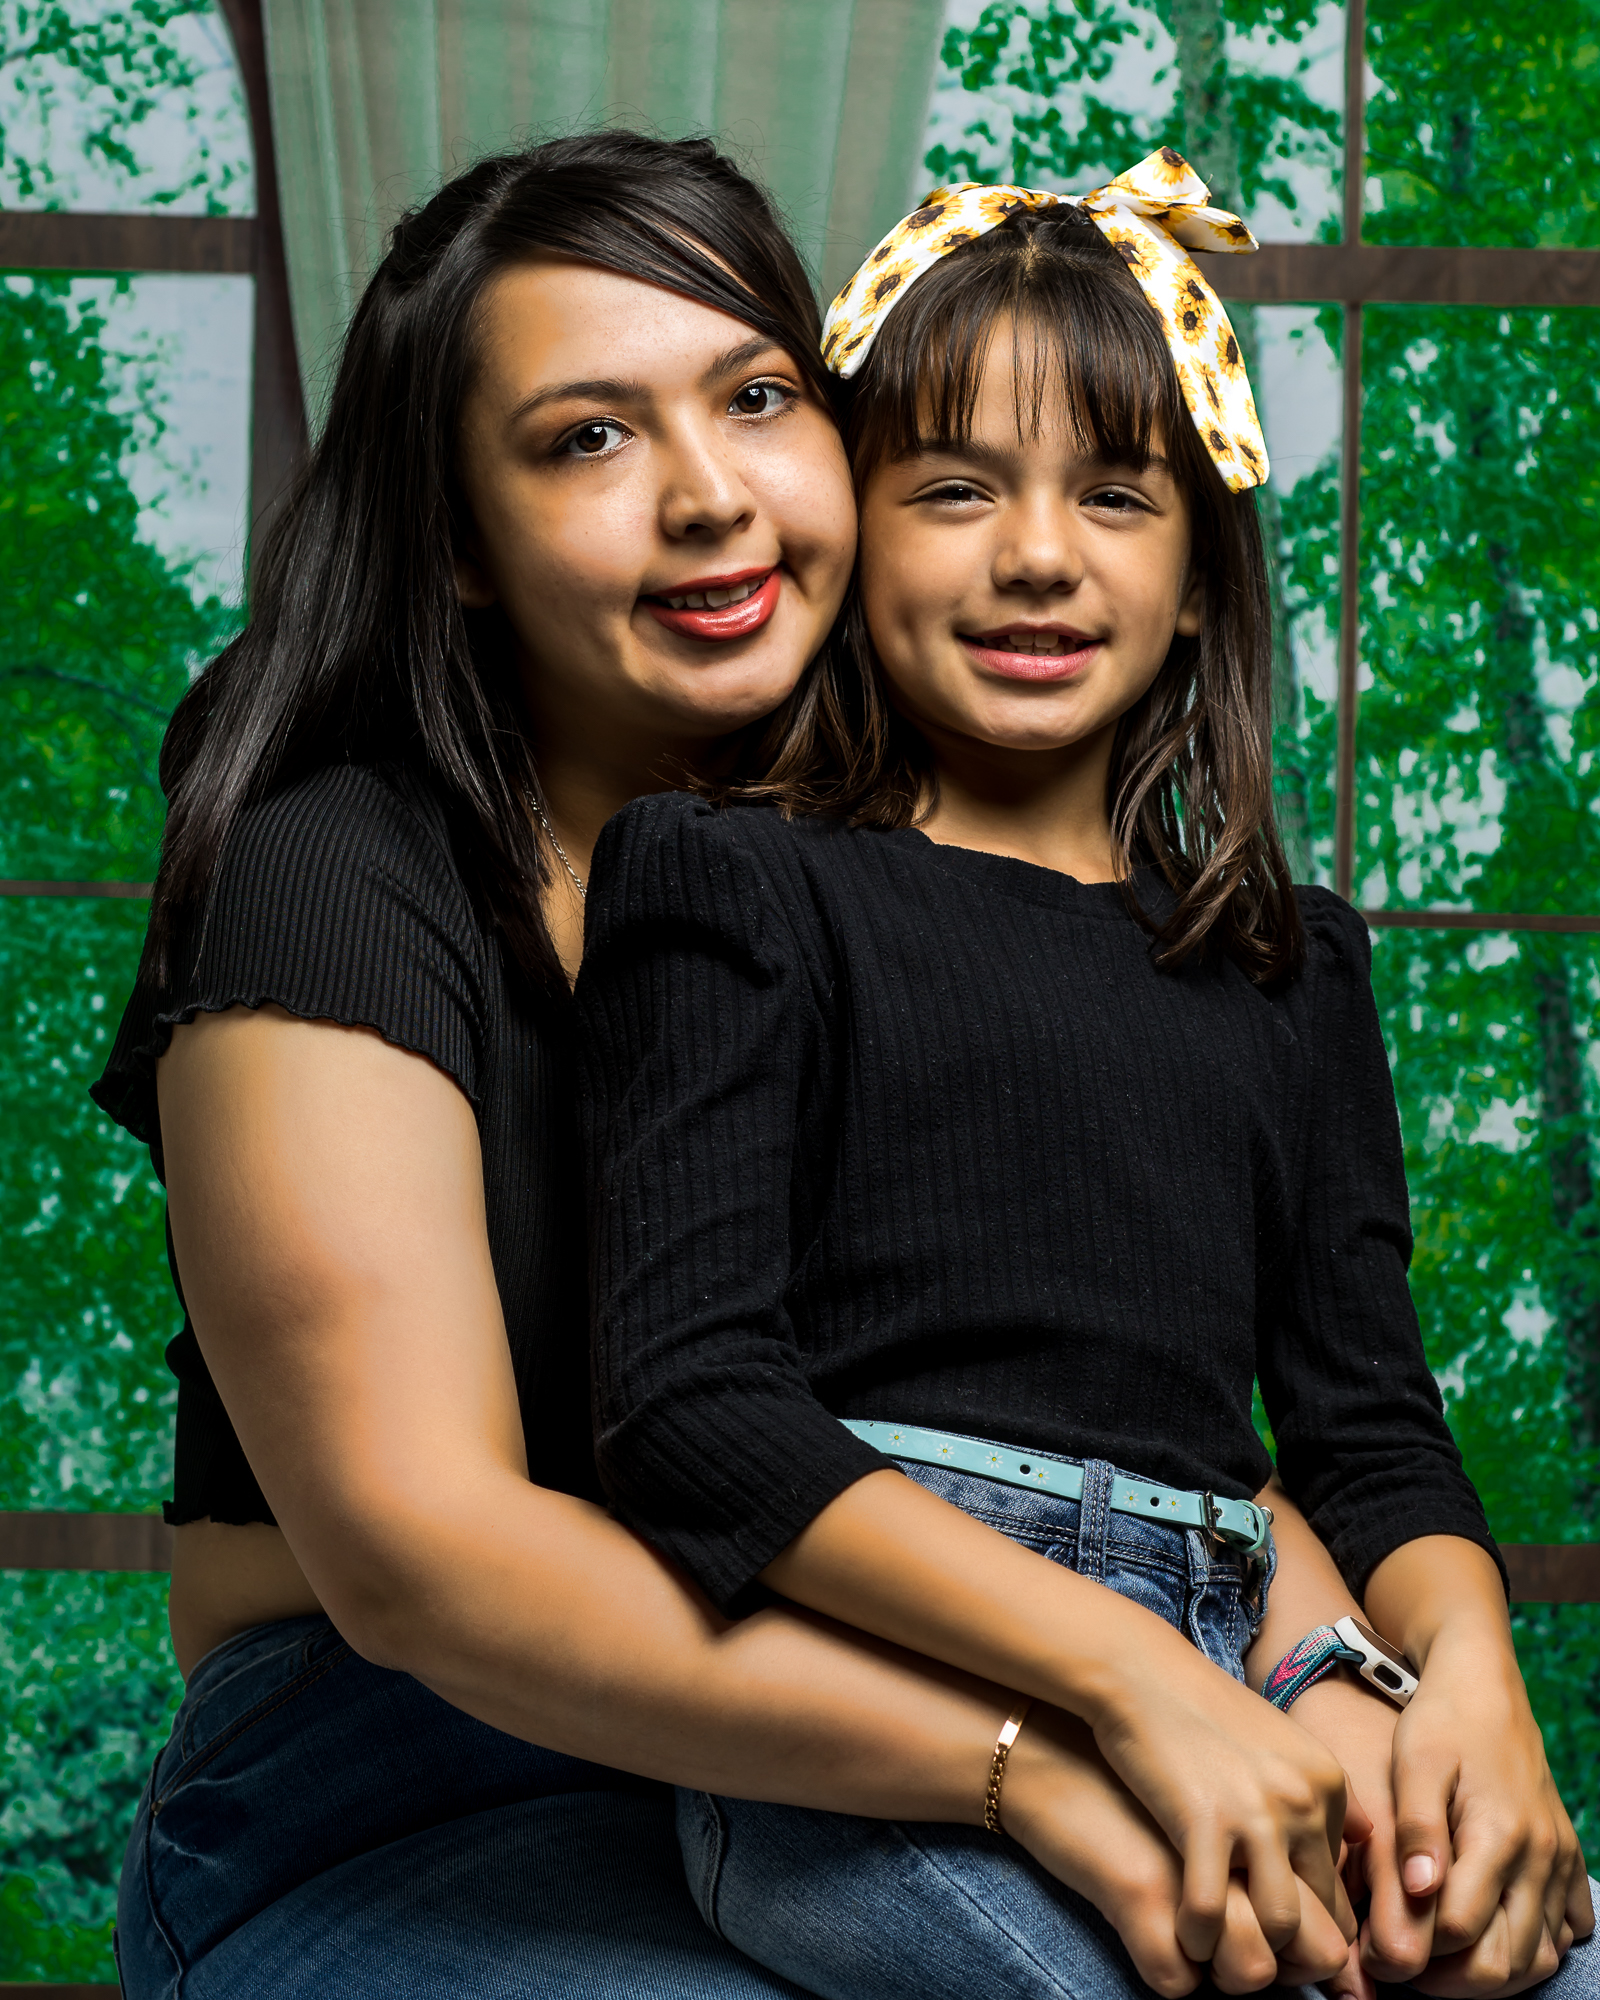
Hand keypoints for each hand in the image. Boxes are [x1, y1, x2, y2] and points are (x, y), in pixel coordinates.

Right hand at [1086, 1644, 1366, 1968]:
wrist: (1140, 1670)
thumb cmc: (1202, 1707)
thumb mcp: (1279, 1739)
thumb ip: (1323, 1790)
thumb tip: (1367, 1834)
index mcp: (1326, 1782)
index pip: (1342, 1885)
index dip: (1314, 1922)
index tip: (1282, 1935)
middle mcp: (1303, 1799)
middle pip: (1321, 1912)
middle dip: (1292, 1949)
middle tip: (1259, 1962)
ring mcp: (1255, 1811)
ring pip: (1281, 1923)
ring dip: (1252, 1951)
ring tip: (1225, 1954)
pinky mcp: (1203, 1821)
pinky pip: (1212, 1911)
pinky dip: (1199, 1936)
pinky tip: (1185, 1935)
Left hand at [1287, 1631, 1592, 1998]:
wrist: (1485, 1685)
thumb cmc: (1440, 1721)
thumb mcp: (1414, 1762)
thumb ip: (1418, 1827)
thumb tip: (1421, 1891)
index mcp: (1498, 1834)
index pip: (1459, 1929)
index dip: (1413, 1951)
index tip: (1374, 1952)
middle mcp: (1539, 1856)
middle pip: (1504, 1960)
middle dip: (1449, 1979)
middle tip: (1402, 1969)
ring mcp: (1559, 1860)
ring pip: (1539, 1957)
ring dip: (1491, 1974)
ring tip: (1439, 1962)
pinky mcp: (1567, 1858)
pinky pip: (1565, 1930)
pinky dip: (1533, 1948)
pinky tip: (1490, 1935)